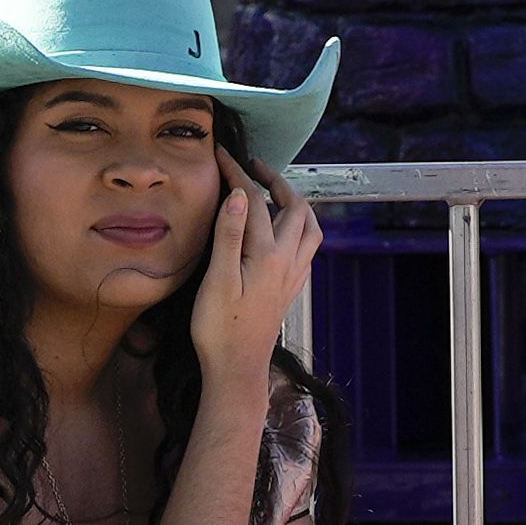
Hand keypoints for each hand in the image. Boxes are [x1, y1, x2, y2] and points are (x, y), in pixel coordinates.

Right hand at [196, 170, 325, 365]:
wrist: (237, 369)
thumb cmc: (219, 328)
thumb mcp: (216, 280)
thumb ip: (228, 236)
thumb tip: (238, 196)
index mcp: (266, 254)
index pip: (253, 201)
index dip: (237, 173)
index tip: (222, 154)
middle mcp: (287, 261)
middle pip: (294, 207)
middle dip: (276, 181)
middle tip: (254, 166)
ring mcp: (293, 275)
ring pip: (309, 227)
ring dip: (295, 203)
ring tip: (275, 191)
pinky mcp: (290, 289)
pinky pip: (306, 248)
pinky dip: (298, 228)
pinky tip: (282, 232)